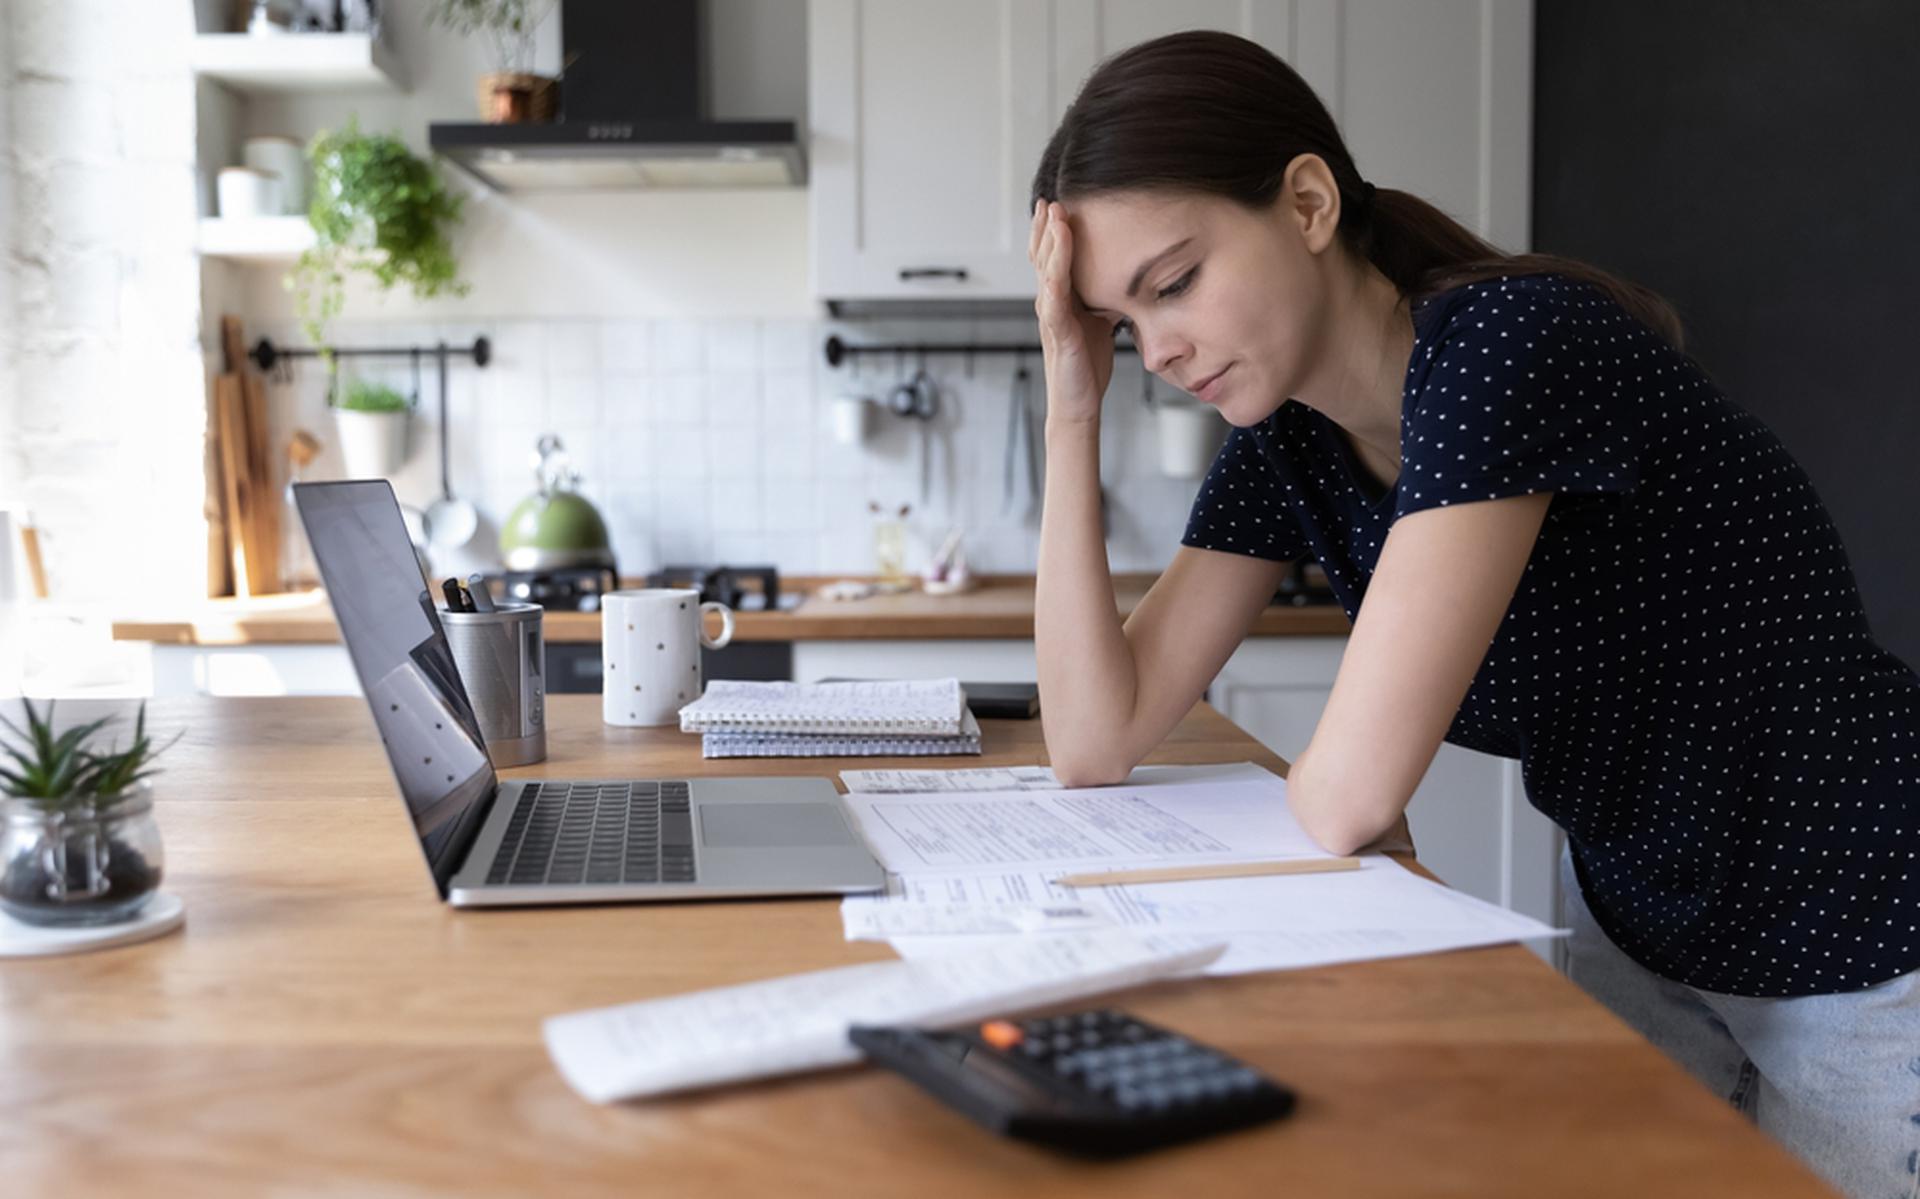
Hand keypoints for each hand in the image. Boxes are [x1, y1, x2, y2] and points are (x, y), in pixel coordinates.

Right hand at [1028, 199, 1116, 423]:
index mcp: (1059, 300)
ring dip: (1051, 240)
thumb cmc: (1087, 367)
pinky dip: (1056, 271)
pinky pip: (1054, 296)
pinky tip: (1059, 254)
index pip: (1052, 259)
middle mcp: (1049, 303)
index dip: (1052, 232)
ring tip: (1055, 213)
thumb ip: (1103, 298)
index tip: (1057, 204)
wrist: (1078, 404)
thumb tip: (1124, 277)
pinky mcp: (1058, 331)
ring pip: (1046, 269)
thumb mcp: (1100, 322)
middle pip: (1043, 256)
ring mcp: (1051, 316)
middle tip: (1050, 198)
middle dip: (1046, 227)